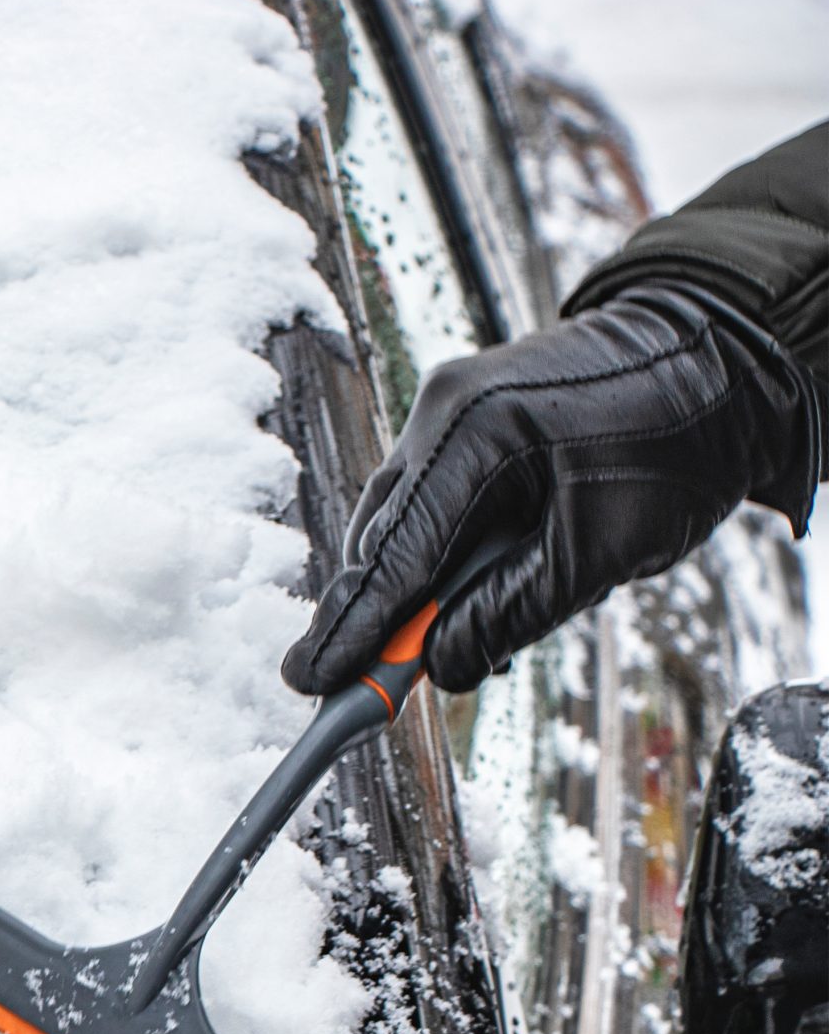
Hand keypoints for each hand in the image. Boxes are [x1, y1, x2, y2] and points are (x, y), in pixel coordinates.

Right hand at [282, 280, 818, 694]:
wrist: (724, 353)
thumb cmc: (679, 443)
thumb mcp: (602, 551)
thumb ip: (510, 613)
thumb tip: (439, 665)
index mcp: (472, 434)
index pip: (393, 555)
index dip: (353, 629)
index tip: (310, 680)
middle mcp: (442, 412)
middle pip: (382, 538)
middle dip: (371, 613)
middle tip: (338, 681)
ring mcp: (451, 408)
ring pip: (402, 521)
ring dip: (415, 584)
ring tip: (438, 641)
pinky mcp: (469, 416)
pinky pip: (431, 498)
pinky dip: (442, 550)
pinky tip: (469, 586)